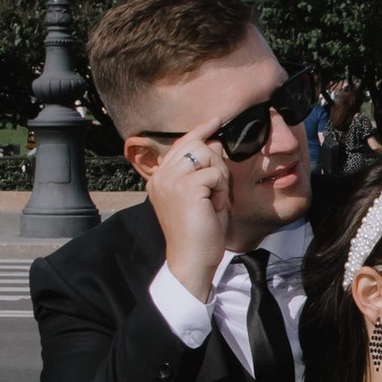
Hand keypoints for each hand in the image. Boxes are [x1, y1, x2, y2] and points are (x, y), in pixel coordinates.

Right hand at [143, 131, 231, 299]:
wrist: (191, 260)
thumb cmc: (199, 233)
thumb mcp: (201, 196)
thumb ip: (204, 170)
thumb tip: (213, 143)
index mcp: (160, 179)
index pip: (180, 145)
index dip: (199, 131)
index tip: (214, 121)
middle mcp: (160, 177)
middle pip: (196, 145)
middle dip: (215, 165)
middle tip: (216, 192)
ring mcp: (170, 181)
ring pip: (206, 155)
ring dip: (219, 177)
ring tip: (214, 200)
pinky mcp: (184, 188)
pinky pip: (214, 174)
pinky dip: (221, 190)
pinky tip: (214, 207)